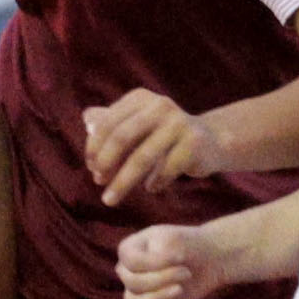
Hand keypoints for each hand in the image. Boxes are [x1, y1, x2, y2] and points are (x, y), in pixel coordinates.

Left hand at [84, 89, 225, 206]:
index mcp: (141, 99)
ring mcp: (179, 124)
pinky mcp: (194, 144)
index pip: (108, 123)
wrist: (211, 141)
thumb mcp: (138, 123)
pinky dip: (154, 183)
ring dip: (123, 182)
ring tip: (111, 199)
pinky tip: (152, 188)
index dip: (95, 147)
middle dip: (106, 164)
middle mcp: (160, 106)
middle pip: (122, 138)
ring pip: (142, 158)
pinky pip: (165, 170)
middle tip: (98, 183)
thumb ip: (112, 121)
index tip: (91, 168)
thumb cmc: (165, 135)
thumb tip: (86, 118)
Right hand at [116, 221, 231, 298]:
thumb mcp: (174, 241)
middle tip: (187, 273)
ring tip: (180, 289)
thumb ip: (159, 257)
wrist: (207, 260)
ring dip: (158, 298)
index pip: (132, 262)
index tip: (181, 257)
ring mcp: (137, 291)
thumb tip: (149, 277)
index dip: (157, 263)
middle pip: (133, 282)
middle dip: (162, 279)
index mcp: (128, 250)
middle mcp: (127, 271)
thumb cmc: (188, 246)